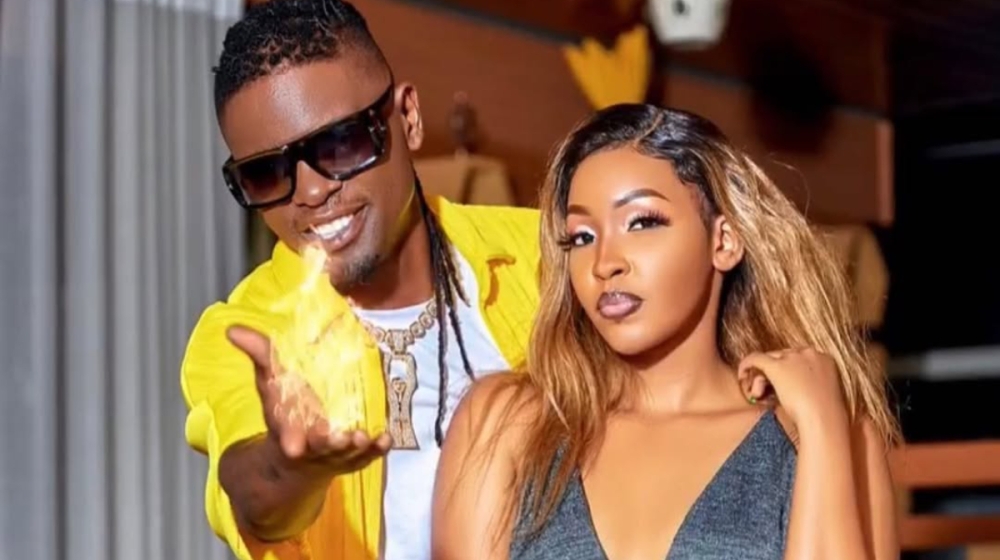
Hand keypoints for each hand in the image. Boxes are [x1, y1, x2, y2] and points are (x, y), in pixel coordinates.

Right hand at [227, 325, 391, 477]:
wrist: (299, 453)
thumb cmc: (287, 411)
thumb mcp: (271, 383)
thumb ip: (259, 355)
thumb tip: (232, 329)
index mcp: (287, 432)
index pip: (286, 439)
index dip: (290, 442)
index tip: (292, 447)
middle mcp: (313, 447)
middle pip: (321, 448)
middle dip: (328, 443)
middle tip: (337, 436)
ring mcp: (336, 454)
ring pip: (347, 453)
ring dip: (356, 445)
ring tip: (362, 436)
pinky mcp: (357, 455)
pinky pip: (370, 454)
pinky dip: (377, 448)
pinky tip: (386, 437)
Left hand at [737, 348, 846, 430]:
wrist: (825, 421)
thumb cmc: (825, 417)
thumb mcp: (821, 396)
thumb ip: (809, 386)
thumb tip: (792, 389)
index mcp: (824, 359)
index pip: (799, 358)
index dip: (787, 371)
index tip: (782, 385)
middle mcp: (809, 353)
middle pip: (783, 356)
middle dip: (773, 372)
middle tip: (768, 391)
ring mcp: (793, 358)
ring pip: (770, 358)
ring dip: (763, 375)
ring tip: (761, 394)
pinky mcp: (777, 367)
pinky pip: (755, 358)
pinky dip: (746, 365)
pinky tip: (741, 376)